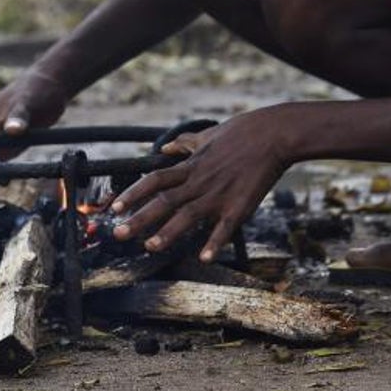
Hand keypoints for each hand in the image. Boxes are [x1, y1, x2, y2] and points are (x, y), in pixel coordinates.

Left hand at [108, 112, 289, 261]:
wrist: (275, 135)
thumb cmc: (244, 132)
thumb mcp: (210, 134)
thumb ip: (188, 143)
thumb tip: (169, 146)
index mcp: (192, 165)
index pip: (155, 180)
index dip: (134, 193)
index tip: (115, 206)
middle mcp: (200, 181)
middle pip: (164, 201)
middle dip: (140, 218)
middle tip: (119, 233)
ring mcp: (219, 195)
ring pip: (188, 215)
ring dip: (168, 232)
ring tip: (150, 246)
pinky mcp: (240, 205)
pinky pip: (224, 227)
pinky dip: (214, 242)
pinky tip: (203, 257)